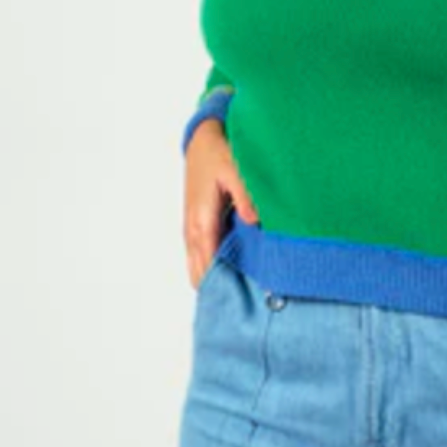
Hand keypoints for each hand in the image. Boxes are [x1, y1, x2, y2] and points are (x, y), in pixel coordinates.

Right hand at [184, 120, 260, 287]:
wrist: (202, 140)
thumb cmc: (219, 153)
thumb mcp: (235, 168)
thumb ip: (245, 195)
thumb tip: (253, 221)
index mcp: (202, 221)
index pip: (209, 263)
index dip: (222, 283)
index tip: (238, 301)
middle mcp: (193, 230)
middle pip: (200, 271)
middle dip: (219, 287)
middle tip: (243, 307)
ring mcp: (192, 229)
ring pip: (197, 267)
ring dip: (214, 279)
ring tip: (237, 299)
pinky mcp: (197, 226)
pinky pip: (199, 256)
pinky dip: (210, 268)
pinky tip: (229, 276)